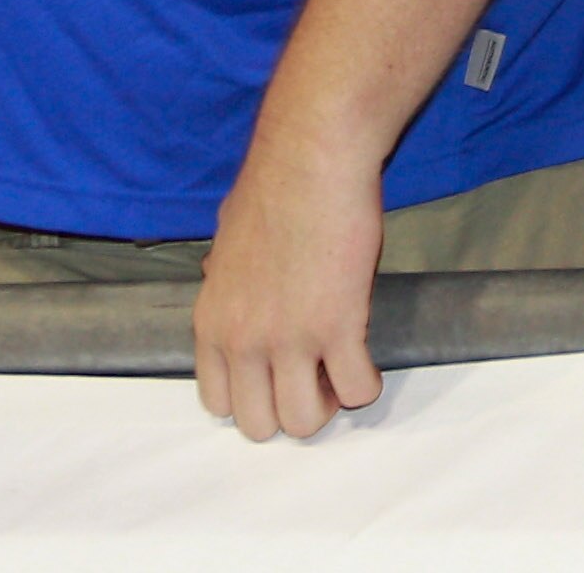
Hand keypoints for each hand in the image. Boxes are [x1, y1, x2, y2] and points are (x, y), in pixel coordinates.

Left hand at [193, 142, 386, 442]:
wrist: (312, 157)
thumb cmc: (274, 185)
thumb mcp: (227, 241)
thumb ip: (226, 278)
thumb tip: (227, 280)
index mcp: (212, 322)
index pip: (218, 403)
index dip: (255, 396)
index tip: (280, 376)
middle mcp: (243, 341)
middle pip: (259, 425)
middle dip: (292, 408)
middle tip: (317, 377)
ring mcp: (289, 339)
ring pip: (304, 422)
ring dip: (329, 404)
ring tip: (342, 369)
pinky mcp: (338, 326)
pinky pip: (358, 389)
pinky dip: (367, 385)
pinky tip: (371, 360)